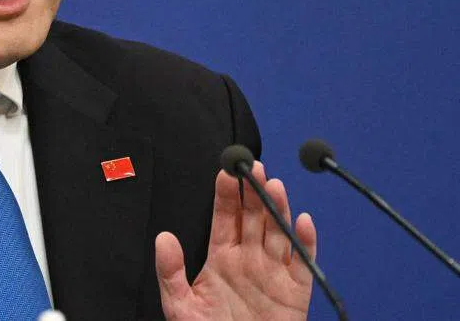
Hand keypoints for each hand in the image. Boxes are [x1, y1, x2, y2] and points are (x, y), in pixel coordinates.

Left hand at [155, 162, 315, 319]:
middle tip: (252, 166)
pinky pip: (304, 262)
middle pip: (254, 217)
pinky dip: (306, 242)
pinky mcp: (296, 291)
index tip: (226, 170)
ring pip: (279, 233)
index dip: (226, 194)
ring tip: (274, 186)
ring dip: (279, 209)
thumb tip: (163, 238)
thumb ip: (170, 272)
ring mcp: (274, 273)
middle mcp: (249, 259)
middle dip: (254, 191)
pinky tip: (304, 222)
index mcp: (222, 258)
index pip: (225, 217)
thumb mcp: (181, 305)